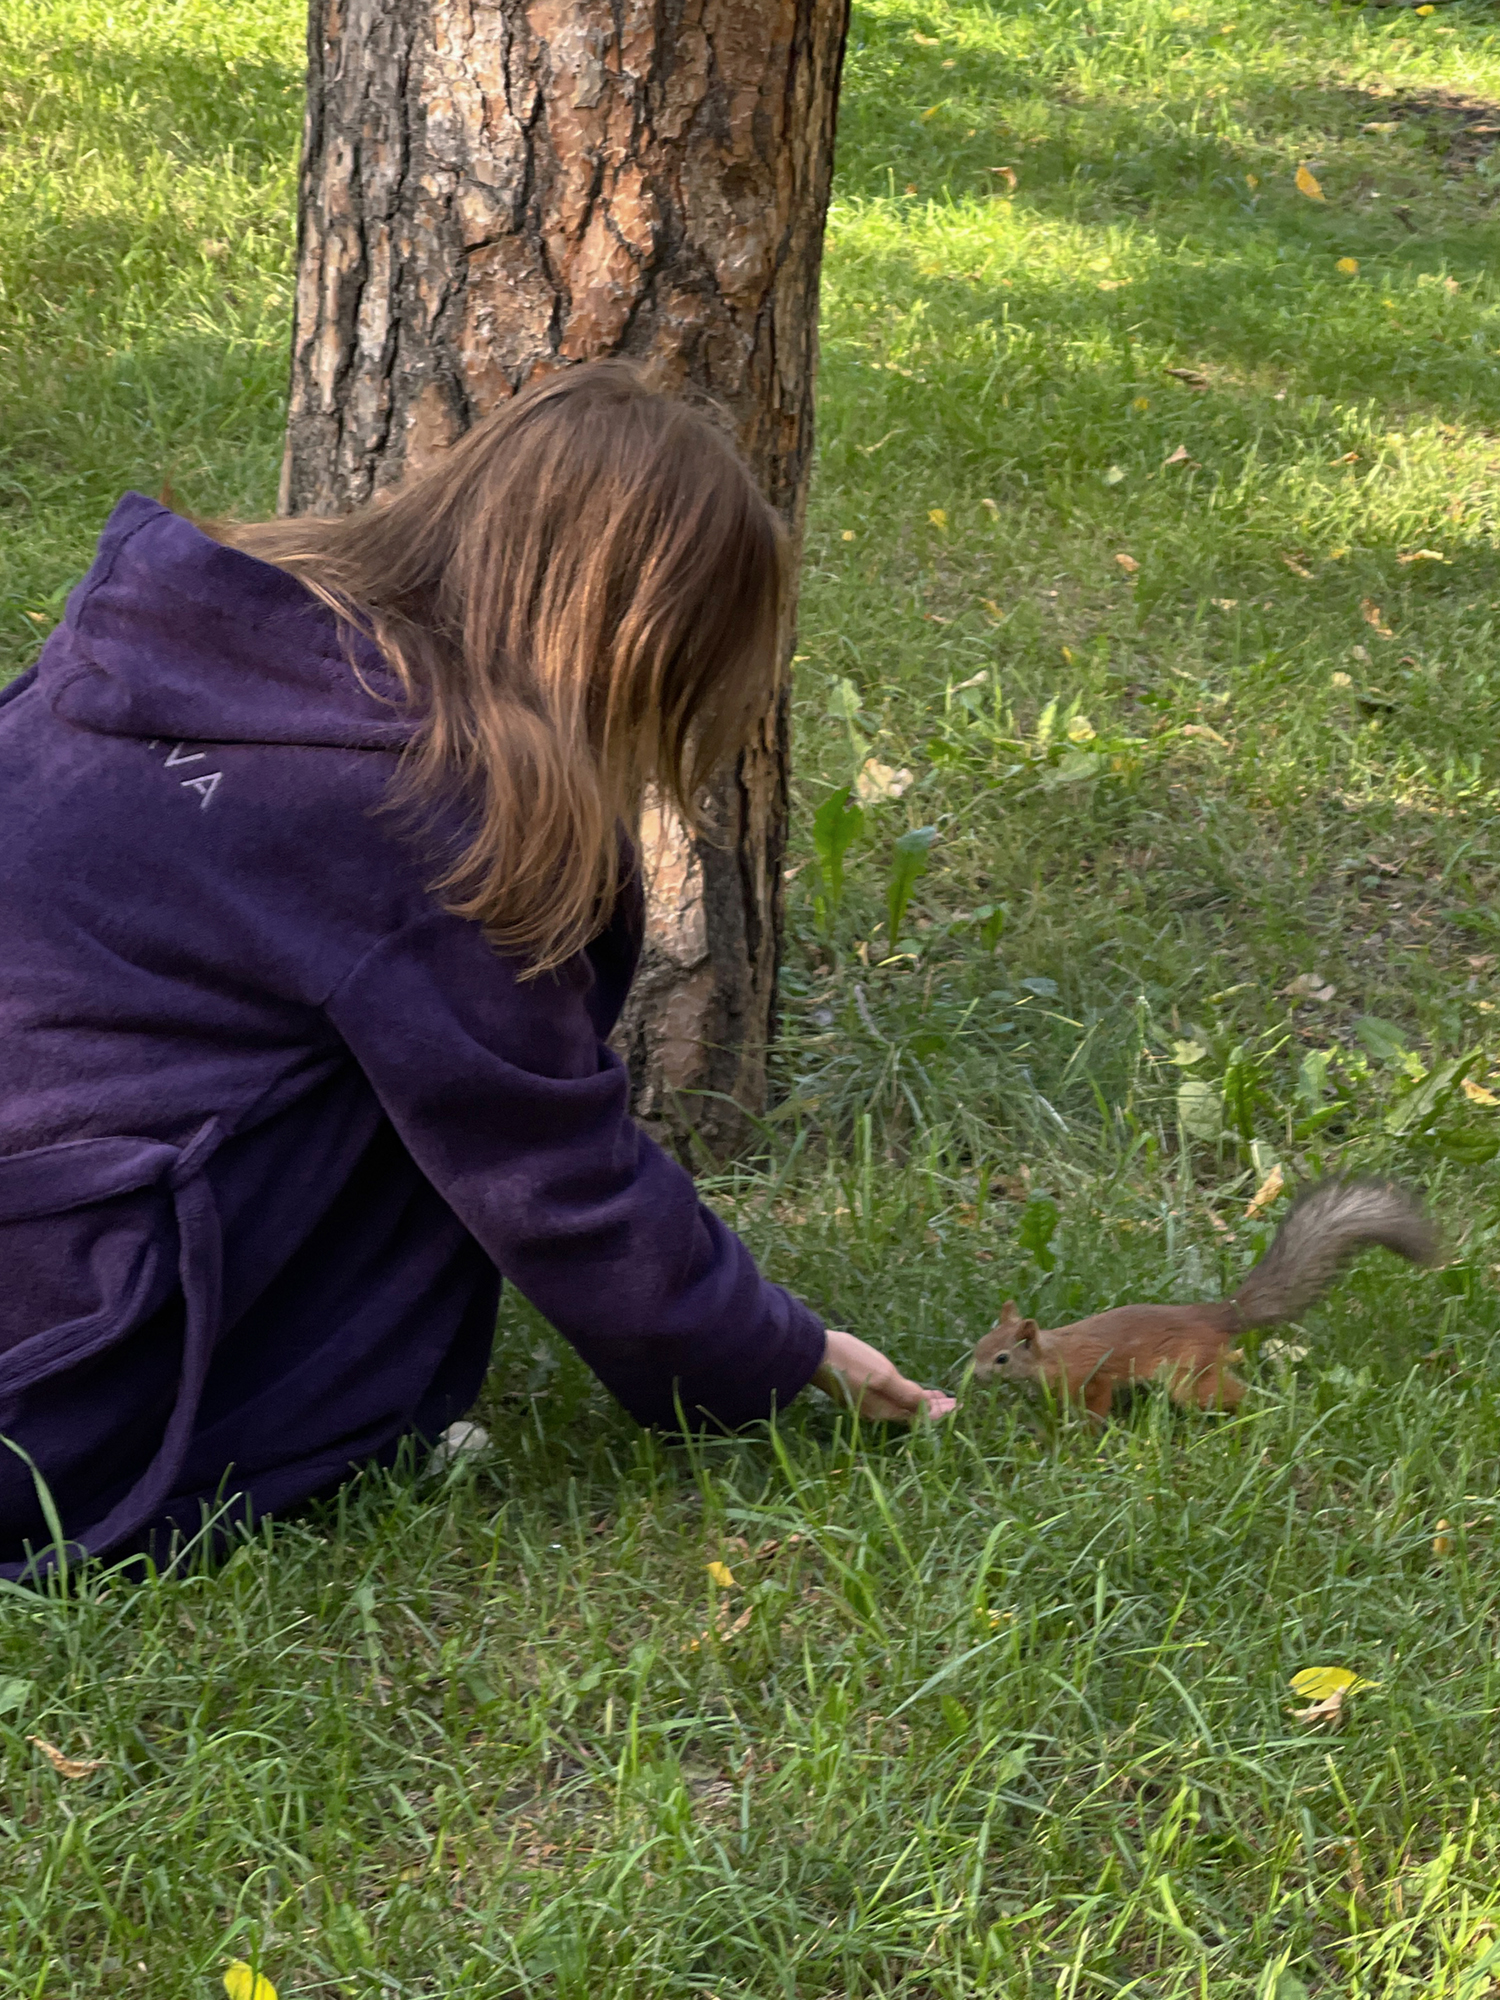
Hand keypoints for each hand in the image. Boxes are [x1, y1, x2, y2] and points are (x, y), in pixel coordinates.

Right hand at [813, 1329, 956, 1423]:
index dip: (942, 1411)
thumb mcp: (884, 1376)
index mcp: (885, 1409)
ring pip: (903, 1405)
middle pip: (913, 1412)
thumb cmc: (850, 1361)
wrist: (813, 1353)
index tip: (960, 1405)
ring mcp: (867, 1402)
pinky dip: (908, 1395)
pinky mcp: (860, 1392)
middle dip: (935, 1407)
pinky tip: (910, 1389)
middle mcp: (877, 1411)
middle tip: (955, 1401)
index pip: (921, 1415)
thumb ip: (907, 1394)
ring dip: (922, 1401)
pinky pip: (892, 1398)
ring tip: (939, 1397)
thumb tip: (929, 1410)